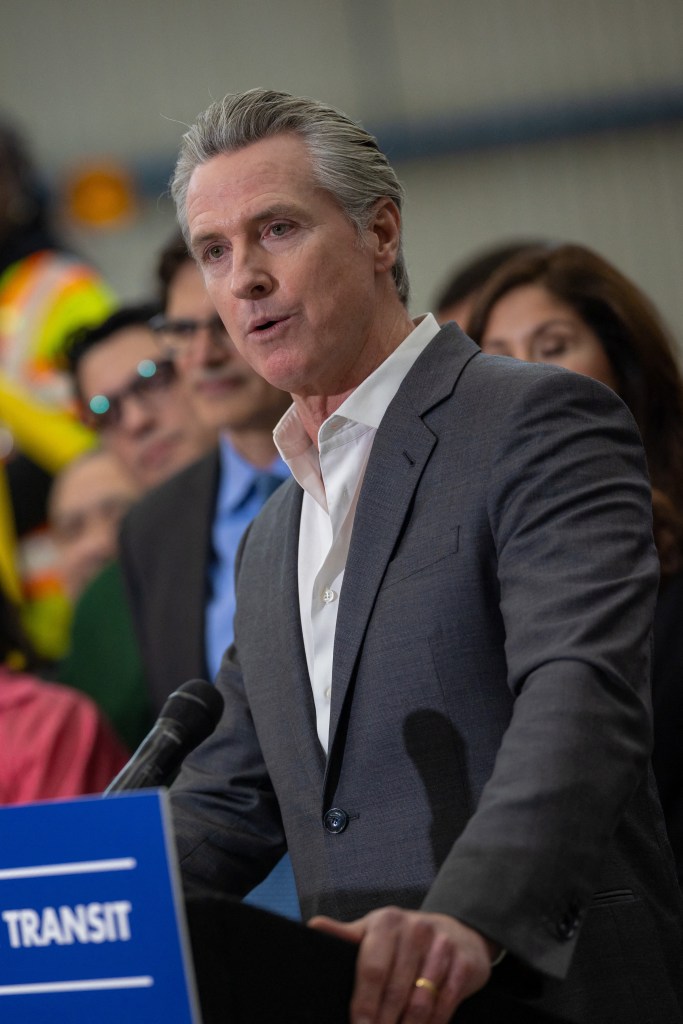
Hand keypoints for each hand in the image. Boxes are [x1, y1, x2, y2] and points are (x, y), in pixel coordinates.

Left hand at [308, 906, 495, 1022]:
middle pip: (395, 991)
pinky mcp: (465, 964)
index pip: (372, 969)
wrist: (457, 932)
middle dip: (383, 1023)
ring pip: (420, 1003)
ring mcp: (443, 946)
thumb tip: (312, 927)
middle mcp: (416, 930)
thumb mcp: (374, 931)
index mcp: (387, 922)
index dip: (363, 1003)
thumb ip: (345, 935)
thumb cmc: (404, 939)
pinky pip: (445, 1006)